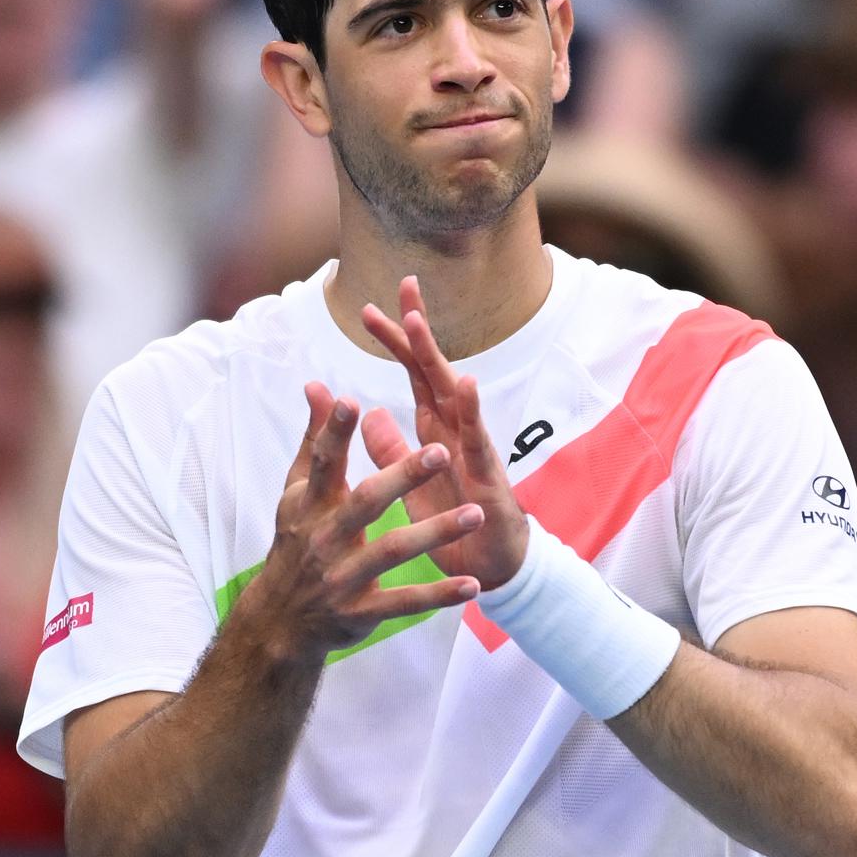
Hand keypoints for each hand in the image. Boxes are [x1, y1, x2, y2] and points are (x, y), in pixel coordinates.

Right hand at [232, 382, 484, 663]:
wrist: (281, 619)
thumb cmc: (299, 540)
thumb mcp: (298, 491)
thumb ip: (315, 439)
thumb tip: (317, 385)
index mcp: (312, 504)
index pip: (325, 462)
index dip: (335, 433)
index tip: (353, 401)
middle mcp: (326, 537)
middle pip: (367, 502)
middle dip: (403, 476)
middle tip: (442, 451)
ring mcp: (344, 576)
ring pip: (393, 550)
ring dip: (435, 532)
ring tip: (476, 514)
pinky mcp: (362, 611)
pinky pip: (405, 602)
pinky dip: (439, 595)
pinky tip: (473, 585)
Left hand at [359, 277, 528, 589]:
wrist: (489, 569)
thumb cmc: (454, 521)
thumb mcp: (410, 480)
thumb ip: (390, 446)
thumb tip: (366, 412)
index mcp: (434, 428)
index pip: (412, 374)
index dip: (395, 341)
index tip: (371, 308)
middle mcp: (456, 430)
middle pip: (434, 370)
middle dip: (418, 330)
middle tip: (404, 287)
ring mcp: (475, 449)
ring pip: (455, 396)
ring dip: (437, 358)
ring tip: (419, 325)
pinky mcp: (489, 477)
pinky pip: (479, 440)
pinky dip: (473, 411)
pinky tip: (467, 384)